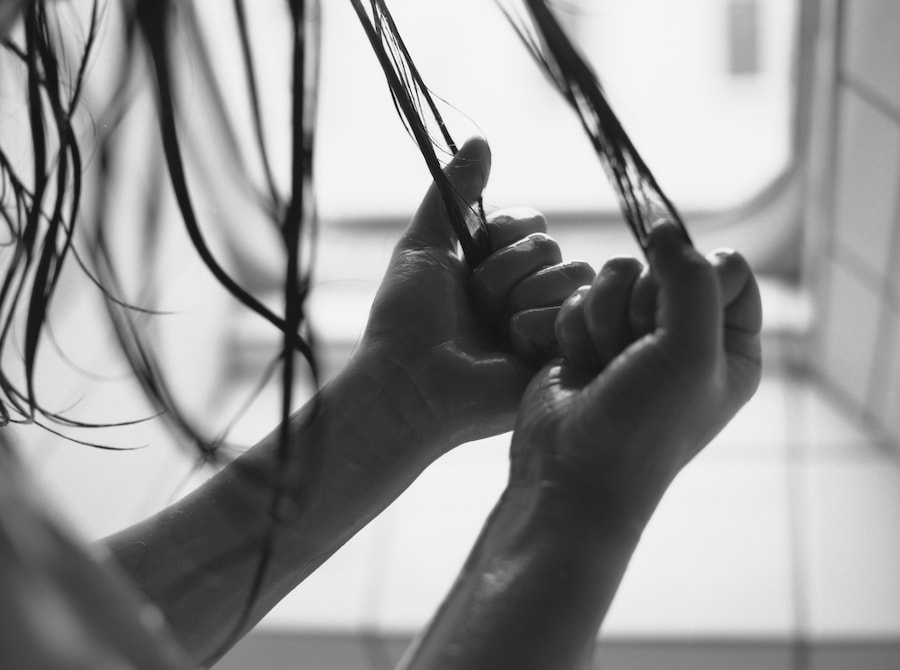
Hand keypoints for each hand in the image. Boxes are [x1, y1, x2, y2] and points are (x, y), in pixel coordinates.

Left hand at [355, 137, 593, 452]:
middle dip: (505, 272)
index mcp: (498, 264)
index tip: (469, 261)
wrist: (409, 382)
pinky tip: (510, 352)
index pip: (532, 222)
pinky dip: (535, 328)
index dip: (503, 236)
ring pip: (569, 275)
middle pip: (550, 247)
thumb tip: (480, 137)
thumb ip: (452, 189)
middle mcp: (526, 291)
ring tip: (492, 330)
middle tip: (474, 305)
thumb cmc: (406, 317)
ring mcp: (546, 323)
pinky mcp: (560, 355)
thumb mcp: (425, 243)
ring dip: (520, 299)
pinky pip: (573, 314)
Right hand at [509, 223, 761, 523]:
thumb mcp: (689, 350)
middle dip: (639, 307)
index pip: (727, 268)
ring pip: (616, 275)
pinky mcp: (588, 339)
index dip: (695, 279)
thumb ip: (690, 278)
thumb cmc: (641, 425)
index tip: (674, 320)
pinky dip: (573, 328)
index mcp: (730, 344)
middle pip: (664, 266)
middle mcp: (684, 337)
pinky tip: (576, 365)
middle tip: (633, 356)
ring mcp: (633, 338)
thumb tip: (664, 229)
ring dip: (602, 318)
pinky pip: (581, 295)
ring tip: (602, 365)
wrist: (568, 472)